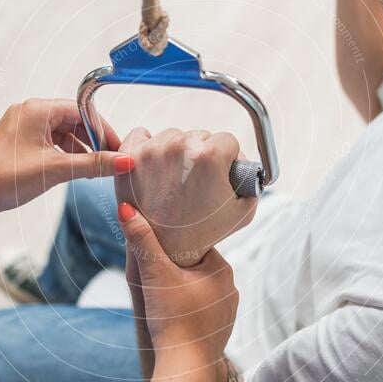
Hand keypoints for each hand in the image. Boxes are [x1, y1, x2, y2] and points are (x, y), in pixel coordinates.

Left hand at [0, 99, 131, 218]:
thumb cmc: (7, 178)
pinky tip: (74, 169)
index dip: (103, 130)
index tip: (117, 148)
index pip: (82, 111)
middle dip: (93, 140)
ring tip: (94, 168)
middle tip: (110, 159)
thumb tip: (124, 162)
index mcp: (37, 110)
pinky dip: (65, 153)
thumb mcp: (57, 170)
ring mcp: (23, 126)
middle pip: (73, 120)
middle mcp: (29, 112)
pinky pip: (50, 141)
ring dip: (80, 148)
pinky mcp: (19, 141)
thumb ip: (93, 164)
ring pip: (62, 132)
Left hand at [114, 127, 256, 265]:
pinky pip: (141, 133)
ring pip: (174, 135)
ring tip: (176, 179)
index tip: (219, 174)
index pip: (227, 140)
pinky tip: (154, 165)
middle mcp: (180, 146)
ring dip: (177, 152)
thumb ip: (252, 181)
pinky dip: (147, 144)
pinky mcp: (130, 153)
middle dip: (202, 155)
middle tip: (196, 181)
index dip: (228, 158)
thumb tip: (243, 162)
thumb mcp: (243, 211)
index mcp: (210, 155)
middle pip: (200, 136)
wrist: (165, 249)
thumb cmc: (204, 231)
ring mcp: (153, 148)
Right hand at [119, 202, 238, 369]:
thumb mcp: (154, 274)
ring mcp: (229, 311)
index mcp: (222, 268)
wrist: (185, 367)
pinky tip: (174, 316)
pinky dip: (189, 311)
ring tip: (162, 297)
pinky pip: (203, 312)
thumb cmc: (173, 318)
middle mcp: (231, 288)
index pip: (197, 246)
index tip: (157, 250)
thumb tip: (126, 207)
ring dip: (182, 291)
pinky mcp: (222, 331)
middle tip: (154, 273)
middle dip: (177, 270)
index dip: (174, 247)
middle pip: (198, 268)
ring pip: (200, 291)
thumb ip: (142, 240)